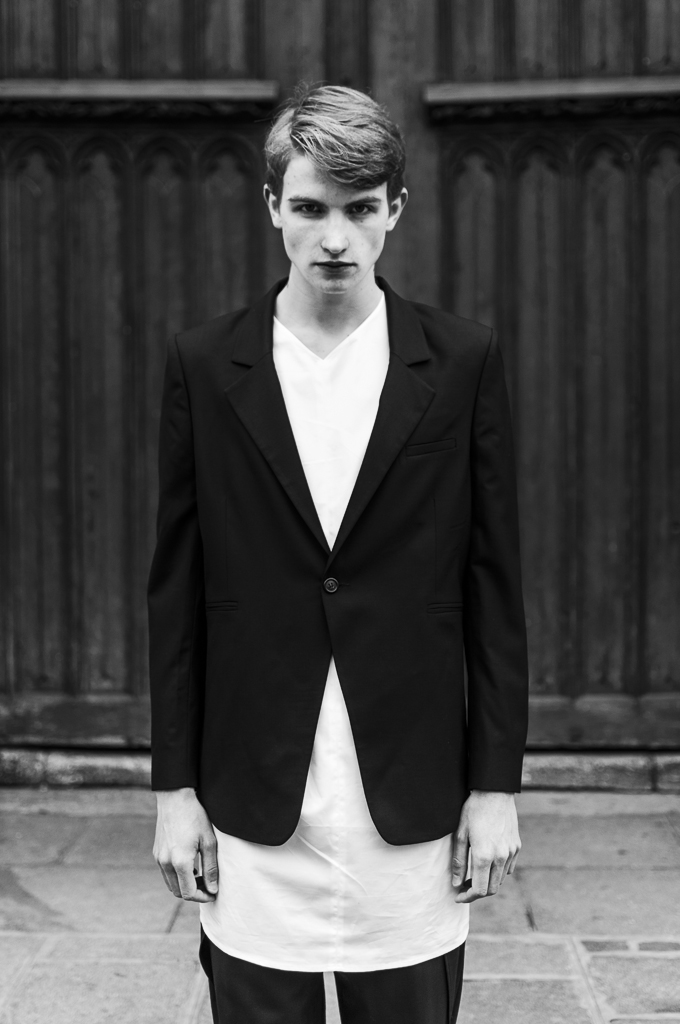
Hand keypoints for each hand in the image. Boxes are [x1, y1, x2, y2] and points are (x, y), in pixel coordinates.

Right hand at [153, 788, 218, 902]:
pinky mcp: (156, 852)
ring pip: (171, 884)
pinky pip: (166, 873)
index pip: (189, 893)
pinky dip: (177, 876)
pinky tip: (190, 866)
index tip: (213, 894)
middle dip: (194, 893)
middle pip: (178, 892)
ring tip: (200, 876)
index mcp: (180, 862)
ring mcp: (158, 858)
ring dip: (184, 885)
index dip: (202, 897)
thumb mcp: (209, 841)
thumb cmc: (195, 816)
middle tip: (208, 886)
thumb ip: (211, 868)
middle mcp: (165, 863)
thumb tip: (213, 889)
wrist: (175, 798)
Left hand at [451, 790, 520, 902]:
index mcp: (484, 855)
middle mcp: (500, 857)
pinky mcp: (517, 846)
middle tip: (464, 886)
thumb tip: (456, 883)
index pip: (478, 890)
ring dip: (487, 882)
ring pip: (500, 879)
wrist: (494, 792)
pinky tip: (488, 863)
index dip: (467, 897)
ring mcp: (511, 852)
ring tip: (474, 875)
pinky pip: (509, 868)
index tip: (458, 896)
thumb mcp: (460, 834)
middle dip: (476, 892)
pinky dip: (498, 872)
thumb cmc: (473, 810)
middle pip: (491, 889)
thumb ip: (459, 861)